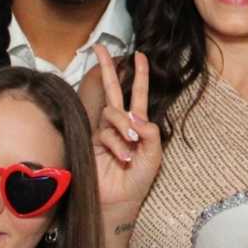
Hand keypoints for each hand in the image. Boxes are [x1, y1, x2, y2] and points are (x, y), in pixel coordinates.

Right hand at [88, 45, 161, 217]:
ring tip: (131, 149)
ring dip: (124, 129)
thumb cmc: (139, 180)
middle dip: (108, 67)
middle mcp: (121, 124)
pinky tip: (122, 158)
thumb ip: (151, 134)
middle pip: (114, 90)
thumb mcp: (154, 156)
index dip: (139, 75)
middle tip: (100, 47)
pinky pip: (105, 132)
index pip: (139, 94)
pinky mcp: (93, 141)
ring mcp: (105, 131)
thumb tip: (136, 115)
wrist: (119, 201)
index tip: (138, 55)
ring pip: (114, 114)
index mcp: (139, 125)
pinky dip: (116, 144)